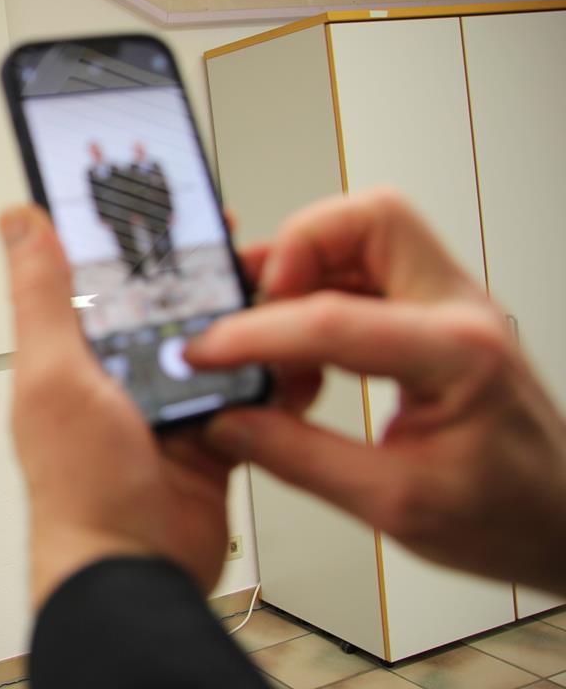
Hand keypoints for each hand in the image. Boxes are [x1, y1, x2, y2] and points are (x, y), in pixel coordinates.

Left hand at [0, 204, 234, 608]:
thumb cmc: (78, 486)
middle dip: (199, 276)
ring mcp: (162, 407)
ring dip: (238, 323)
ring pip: (208, 343)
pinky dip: (265, 377)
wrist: (133, 570)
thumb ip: (43, 297)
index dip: (128, 235)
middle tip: (237, 247)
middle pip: (162, 304)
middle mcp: (113, 375)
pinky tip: (285, 356)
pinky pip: (242, 393)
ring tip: (271, 295)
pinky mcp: (206, 437)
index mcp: (69, 352)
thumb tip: (18, 221)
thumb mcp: (54, 374)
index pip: (97, 274)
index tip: (162, 199)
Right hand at [187, 188, 565, 595]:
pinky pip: (368, 268)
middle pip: (371, 218)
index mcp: (460, 357)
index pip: (335, 317)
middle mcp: (462, 311)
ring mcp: (452, 304)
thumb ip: (302, 459)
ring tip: (267, 322)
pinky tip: (298, 342)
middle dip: (298, 244)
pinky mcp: (436, 312)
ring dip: (306, 263)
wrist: (564, 519)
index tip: (207, 350)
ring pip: (367, 231)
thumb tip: (229, 422)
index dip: (255, 333)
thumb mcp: (397, 507)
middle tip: (256, 299)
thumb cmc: (508, 515)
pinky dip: (320, 288)